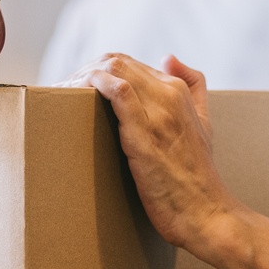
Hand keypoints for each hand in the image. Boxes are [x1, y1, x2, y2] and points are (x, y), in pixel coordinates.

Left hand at [67, 54, 245, 255]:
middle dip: (84, 73)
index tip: (77, 90)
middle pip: (117, 62)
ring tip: (63, 97)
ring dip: (82, 78)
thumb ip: (193, 86)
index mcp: (180, 90)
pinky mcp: (144, 133)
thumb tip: (168, 57)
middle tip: (63, 94)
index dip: (99, 73)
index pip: (130, 63)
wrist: (205, 212)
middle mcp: (171, 94)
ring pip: (114, 70)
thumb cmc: (198, 175)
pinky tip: (75, 96)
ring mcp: (159, 112)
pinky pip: (118, 92)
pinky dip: (94, 86)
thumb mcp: (205, 123)